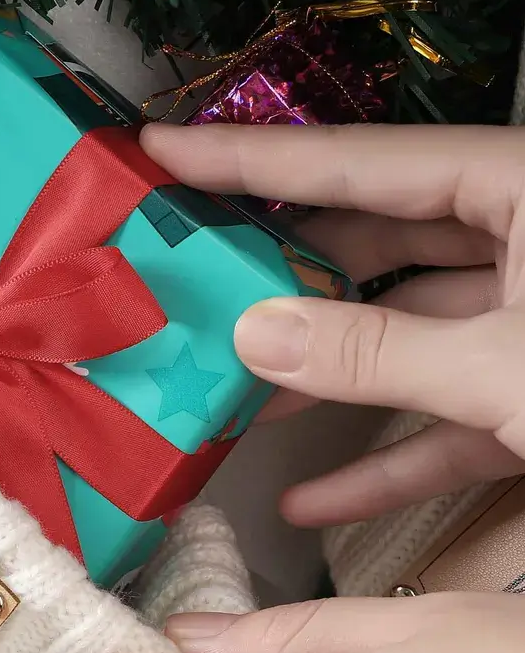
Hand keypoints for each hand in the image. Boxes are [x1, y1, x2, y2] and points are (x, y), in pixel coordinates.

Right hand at [141, 123, 524, 527]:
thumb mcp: (506, 367)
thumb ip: (380, 353)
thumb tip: (256, 336)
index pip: (364, 162)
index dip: (256, 159)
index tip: (163, 151)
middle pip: (379, 245)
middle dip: (283, 282)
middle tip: (191, 289)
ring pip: (410, 337)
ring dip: (325, 381)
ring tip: (233, 407)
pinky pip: (452, 418)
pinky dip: (389, 458)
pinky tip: (315, 501)